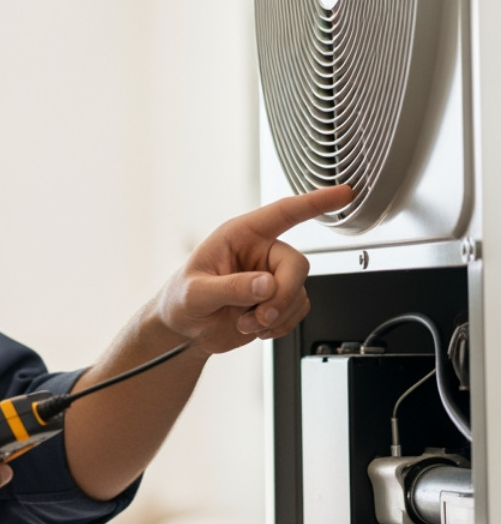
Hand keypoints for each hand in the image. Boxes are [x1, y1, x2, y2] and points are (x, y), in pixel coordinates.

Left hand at [154, 185, 352, 353]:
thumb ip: (230, 288)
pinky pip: (299, 309)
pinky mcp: (278, 300)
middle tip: (260, 315)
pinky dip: (281, 324)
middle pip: (297, 265)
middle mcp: (260, 252)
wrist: (184, 330)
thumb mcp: (196, 293)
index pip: (283, 213)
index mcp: (239, 235)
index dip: (315, 202)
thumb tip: (266, 285)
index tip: (344, 194)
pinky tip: (257, 327)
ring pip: (299, 291)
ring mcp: (271, 276)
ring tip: (246, 322)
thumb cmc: (181, 300)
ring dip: (276, 314)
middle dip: (282, 295)